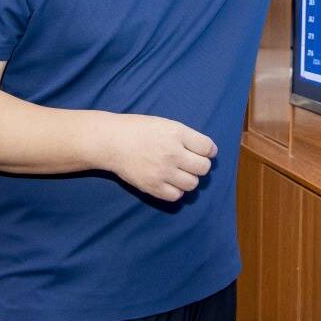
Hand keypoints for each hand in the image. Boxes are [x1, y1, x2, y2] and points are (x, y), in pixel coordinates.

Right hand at [94, 113, 217, 201]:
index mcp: (177, 134)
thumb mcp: (166, 124)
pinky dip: (176, 190)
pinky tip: (169, 182)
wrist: (112, 141)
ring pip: (193, 184)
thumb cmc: (140, 130)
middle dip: (200, 165)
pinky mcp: (153, 186)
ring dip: (189, 179)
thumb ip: (186, 137)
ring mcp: (163, 171)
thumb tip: (207, 152)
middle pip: (203, 168)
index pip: (208, 148)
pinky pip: (176, 196)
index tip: (203, 152)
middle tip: (190, 163)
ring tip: (179, 173)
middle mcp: (172, 153)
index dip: (208, 151)